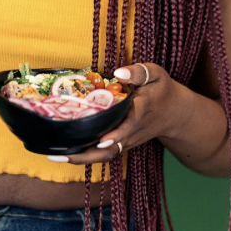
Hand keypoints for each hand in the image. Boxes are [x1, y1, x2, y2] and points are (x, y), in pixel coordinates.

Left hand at [65, 63, 180, 164]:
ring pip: (105, 155)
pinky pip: (104, 154)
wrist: (174, 114)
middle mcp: (132, 131)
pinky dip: (86, 156)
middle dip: (86, 155)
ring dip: (82, 159)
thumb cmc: (162, 90)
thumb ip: (138, 71)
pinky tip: (65, 152)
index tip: (101, 139)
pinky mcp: (122, 144)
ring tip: (56, 157)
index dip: (116, 134)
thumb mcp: (156, 74)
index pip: (129, 126)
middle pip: (110, 149)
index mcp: (140, 112)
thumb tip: (118, 72)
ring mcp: (127, 141)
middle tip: (61, 155)